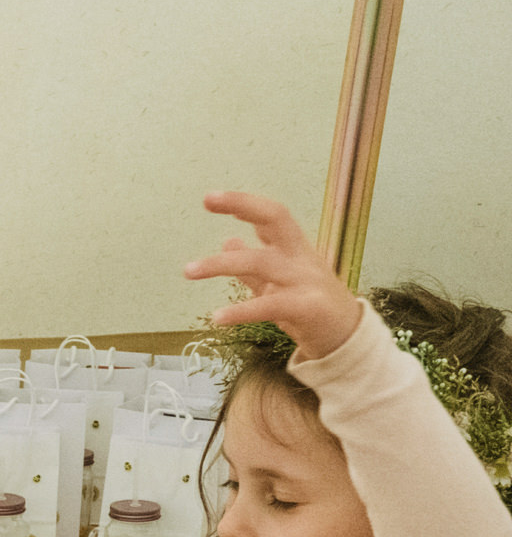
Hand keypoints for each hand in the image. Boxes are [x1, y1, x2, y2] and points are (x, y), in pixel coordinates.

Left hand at [184, 191, 363, 361]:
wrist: (346, 338)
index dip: (244, 203)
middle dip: (244, 205)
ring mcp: (307, 280)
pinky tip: (218, 318)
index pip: (272, 215)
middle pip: (276, 220)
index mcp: (294, 249)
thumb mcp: (278, 283)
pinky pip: (270, 305)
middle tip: (206, 199)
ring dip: (221, 264)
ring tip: (188, 270)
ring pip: (262, 262)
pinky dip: (242, 311)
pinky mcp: (308, 308)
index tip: (211, 198)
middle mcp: (301, 258)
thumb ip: (251, 267)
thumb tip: (229, 241)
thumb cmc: (310, 307)